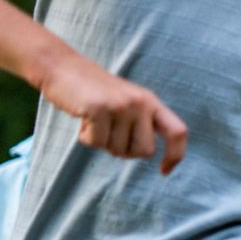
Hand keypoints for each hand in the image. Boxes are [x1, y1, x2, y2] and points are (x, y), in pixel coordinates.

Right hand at [34, 49, 187, 172]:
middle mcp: (141, 103)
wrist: (63, 68)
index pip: (177, 132)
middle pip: (144, 151)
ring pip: (118, 150)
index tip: (164, 171)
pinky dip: (86, 138)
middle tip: (109, 133)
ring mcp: (121, 105)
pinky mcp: (99, 109)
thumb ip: (141, 124)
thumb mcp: (127, 103)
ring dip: (102, 142)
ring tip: (94, 120)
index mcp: (151, 102)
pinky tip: (83, 120)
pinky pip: (96, 143)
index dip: (175, 155)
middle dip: (125, 150)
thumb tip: (146, 153)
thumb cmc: (95, 93)